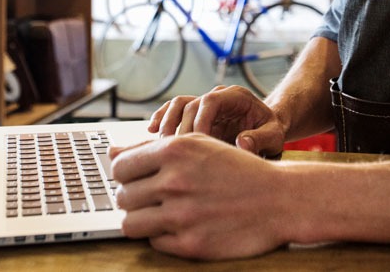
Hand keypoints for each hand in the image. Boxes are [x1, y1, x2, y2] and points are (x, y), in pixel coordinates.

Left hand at [110, 134, 288, 259]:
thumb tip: (111, 153)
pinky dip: (163, 236)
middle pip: (123, 196)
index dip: (125, 174)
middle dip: (134, 197)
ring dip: (141, 219)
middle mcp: (174, 181)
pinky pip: (154, 242)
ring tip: (160, 214)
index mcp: (174, 151)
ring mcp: (181, 215)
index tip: (136, 178)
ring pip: (130, 223)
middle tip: (153, 197)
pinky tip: (182, 225)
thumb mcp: (197, 145)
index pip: (120, 167)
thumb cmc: (235, 169)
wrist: (278, 199)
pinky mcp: (190, 244)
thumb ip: (150, 148)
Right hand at [148, 85, 285, 156]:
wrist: (267, 128)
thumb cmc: (271, 132)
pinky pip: (173, 111)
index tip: (197, 143)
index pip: (210, 100)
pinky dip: (161, 119)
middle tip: (176, 153)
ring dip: (167, 124)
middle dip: (181, 128)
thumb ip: (261, 139)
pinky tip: (150, 132)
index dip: (199, 120)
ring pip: (177, 106)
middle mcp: (216, 96)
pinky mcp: (195, 115)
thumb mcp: (274, 135)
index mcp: (235, 96)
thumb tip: (242, 144)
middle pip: (190, 105)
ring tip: (161, 146)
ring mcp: (204, 105)